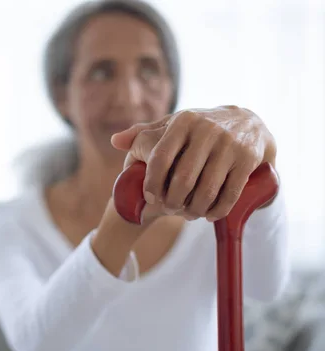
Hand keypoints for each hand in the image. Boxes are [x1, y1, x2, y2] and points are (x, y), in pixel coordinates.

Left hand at [111, 106, 276, 221]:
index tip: (150, 198)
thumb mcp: (173, 125)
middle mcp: (206, 129)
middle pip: (183, 179)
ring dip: (195, 210)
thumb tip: (115, 142)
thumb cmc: (199, 129)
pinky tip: (209, 215)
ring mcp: (230, 144)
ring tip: (189, 214)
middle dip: (173, 201)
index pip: (160, 157)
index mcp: (182, 121)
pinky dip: (217, 210)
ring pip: (206, 190)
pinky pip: (230, 193)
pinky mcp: (248, 158)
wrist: (249, 123)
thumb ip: (143, 133)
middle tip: (171, 209)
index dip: (152, 183)